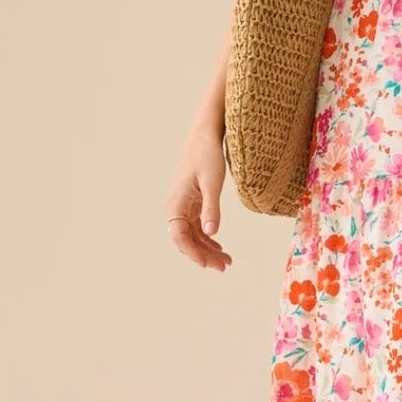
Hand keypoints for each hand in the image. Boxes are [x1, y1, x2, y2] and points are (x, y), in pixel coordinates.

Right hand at [164, 125, 232, 270]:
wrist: (205, 135)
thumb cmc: (207, 155)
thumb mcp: (212, 183)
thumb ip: (212, 208)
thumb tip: (211, 233)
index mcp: (175, 204)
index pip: (180, 238)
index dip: (194, 253)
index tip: (209, 265)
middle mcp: (175, 207)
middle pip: (186, 240)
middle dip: (204, 255)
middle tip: (225, 266)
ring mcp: (182, 206)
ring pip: (192, 235)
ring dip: (207, 249)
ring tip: (226, 260)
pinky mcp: (190, 202)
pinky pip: (196, 226)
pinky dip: (207, 238)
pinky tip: (219, 247)